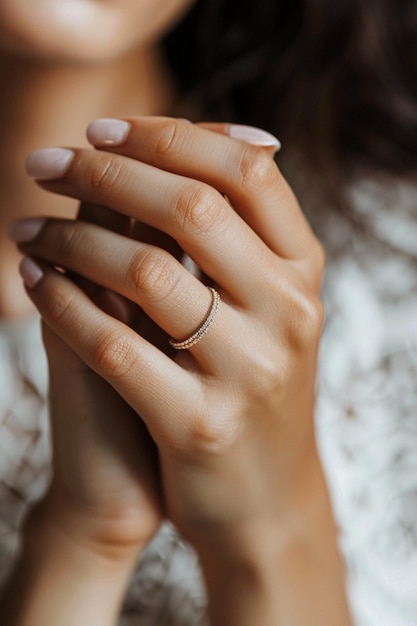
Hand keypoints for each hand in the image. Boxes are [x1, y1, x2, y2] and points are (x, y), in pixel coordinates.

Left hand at [14, 117, 324, 551]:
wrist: (264, 500)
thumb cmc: (248, 387)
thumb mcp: (261, 309)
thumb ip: (230, 239)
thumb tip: (169, 149)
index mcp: (302, 273)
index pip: (246, 171)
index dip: (171, 136)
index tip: (104, 131)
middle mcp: (288, 314)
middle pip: (193, 207)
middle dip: (106, 172)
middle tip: (45, 163)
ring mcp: (250, 372)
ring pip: (145, 272)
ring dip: (68, 240)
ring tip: (27, 229)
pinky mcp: (200, 427)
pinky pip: (113, 347)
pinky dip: (60, 304)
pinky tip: (33, 282)